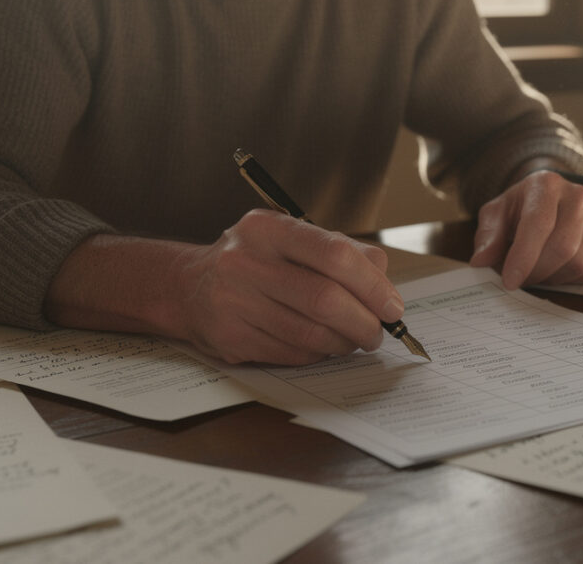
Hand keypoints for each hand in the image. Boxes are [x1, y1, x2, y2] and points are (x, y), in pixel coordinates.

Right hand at [172, 210, 404, 364]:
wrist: (189, 286)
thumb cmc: (256, 261)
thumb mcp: (291, 239)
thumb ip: (341, 252)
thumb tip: (385, 283)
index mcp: (268, 228)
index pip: (334, 255)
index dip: (372, 286)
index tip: (393, 307)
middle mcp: (246, 261)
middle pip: (325, 299)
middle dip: (364, 322)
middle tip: (378, 332)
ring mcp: (233, 302)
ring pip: (310, 334)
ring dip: (345, 342)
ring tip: (355, 340)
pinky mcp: (230, 338)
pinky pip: (292, 354)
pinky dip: (318, 354)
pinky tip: (323, 345)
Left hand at [469, 170, 582, 289]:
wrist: (552, 199)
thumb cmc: (521, 208)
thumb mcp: (497, 214)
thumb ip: (488, 236)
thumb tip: (480, 261)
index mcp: (547, 185)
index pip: (538, 224)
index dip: (523, 257)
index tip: (509, 281)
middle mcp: (578, 197)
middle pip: (562, 247)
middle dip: (537, 272)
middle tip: (520, 280)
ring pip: (578, 263)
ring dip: (552, 277)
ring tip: (536, 272)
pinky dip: (569, 280)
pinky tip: (555, 270)